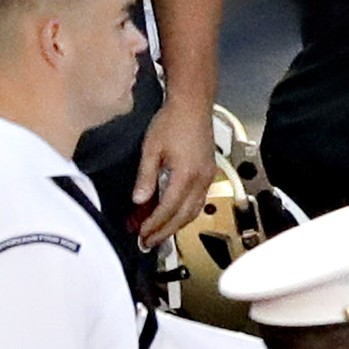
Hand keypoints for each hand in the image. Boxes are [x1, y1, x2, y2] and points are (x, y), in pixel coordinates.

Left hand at [132, 96, 213, 247]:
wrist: (193, 105)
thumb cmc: (171, 122)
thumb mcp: (151, 148)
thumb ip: (145, 177)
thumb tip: (138, 201)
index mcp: (186, 175)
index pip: (168, 209)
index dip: (154, 225)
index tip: (140, 235)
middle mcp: (201, 179)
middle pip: (184, 215)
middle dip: (165, 231)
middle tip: (148, 243)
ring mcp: (208, 176)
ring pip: (194, 211)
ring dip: (176, 225)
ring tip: (159, 233)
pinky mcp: (210, 172)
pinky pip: (199, 200)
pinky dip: (186, 213)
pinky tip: (174, 215)